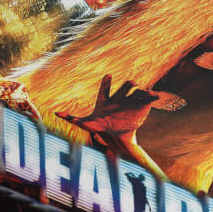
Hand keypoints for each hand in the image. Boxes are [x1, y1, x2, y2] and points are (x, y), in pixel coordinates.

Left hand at [58, 74, 173, 138]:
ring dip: (141, 91)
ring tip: (146, 91)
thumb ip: (72, 118)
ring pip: (135, 94)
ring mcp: (129, 102)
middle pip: (123, 89)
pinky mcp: (138, 107)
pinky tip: (157, 96)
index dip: (106, 84)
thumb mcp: (86, 123)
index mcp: (106, 100)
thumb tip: (55, 113)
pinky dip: (152, 97)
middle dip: (128, 86)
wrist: (116, 134)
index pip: (105, 90)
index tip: (108, 77)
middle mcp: (118, 99)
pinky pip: (146, 101)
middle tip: (132, 84)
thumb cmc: (100, 125)